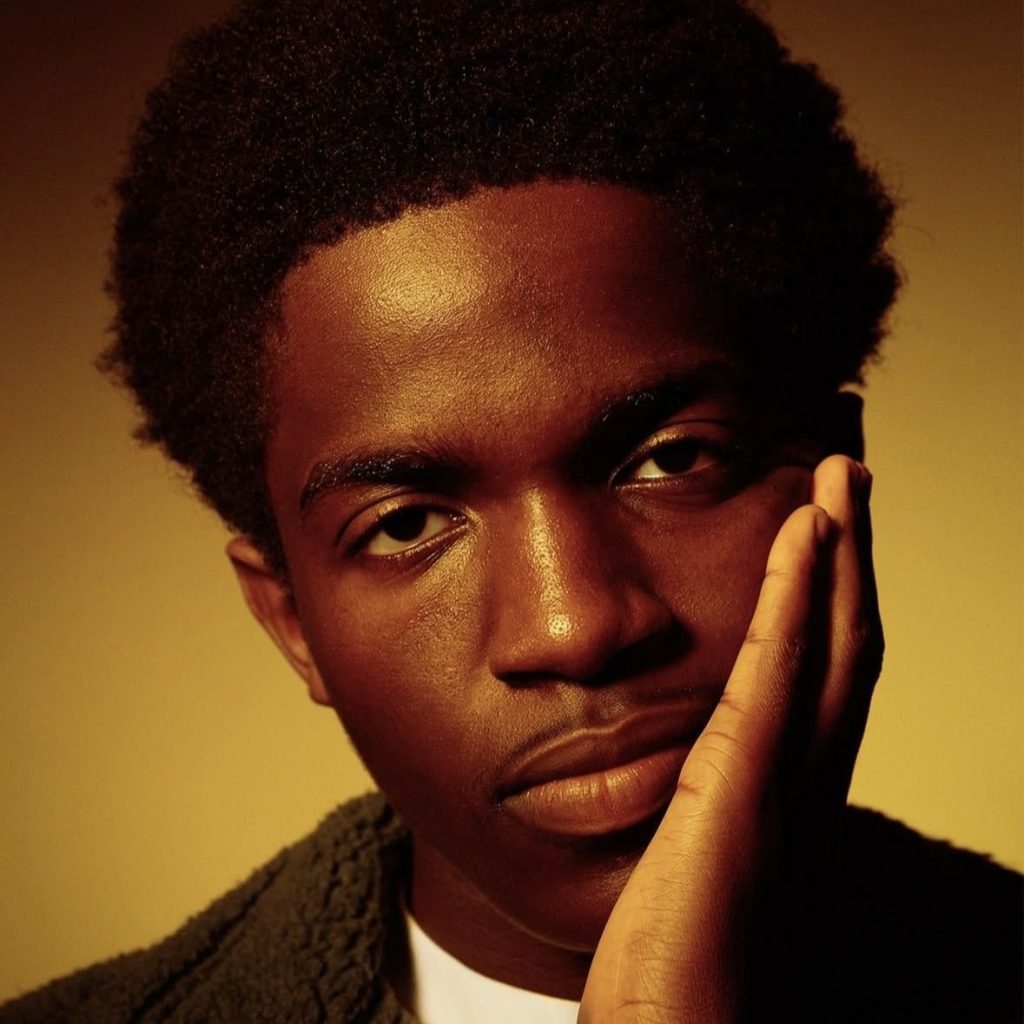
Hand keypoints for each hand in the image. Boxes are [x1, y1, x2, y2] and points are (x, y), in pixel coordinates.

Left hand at [579, 455, 882, 1022]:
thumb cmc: (671, 976)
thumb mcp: (695, 873)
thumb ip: (706, 817)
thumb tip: (687, 781)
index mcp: (792, 801)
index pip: (827, 681)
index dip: (836, 605)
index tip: (826, 537)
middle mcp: (807, 787)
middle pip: (847, 650)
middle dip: (853, 561)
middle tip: (849, 482)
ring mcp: (783, 789)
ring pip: (832, 649)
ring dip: (839, 557)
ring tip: (838, 480)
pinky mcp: (738, 792)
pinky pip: (775, 677)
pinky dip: (793, 600)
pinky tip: (802, 537)